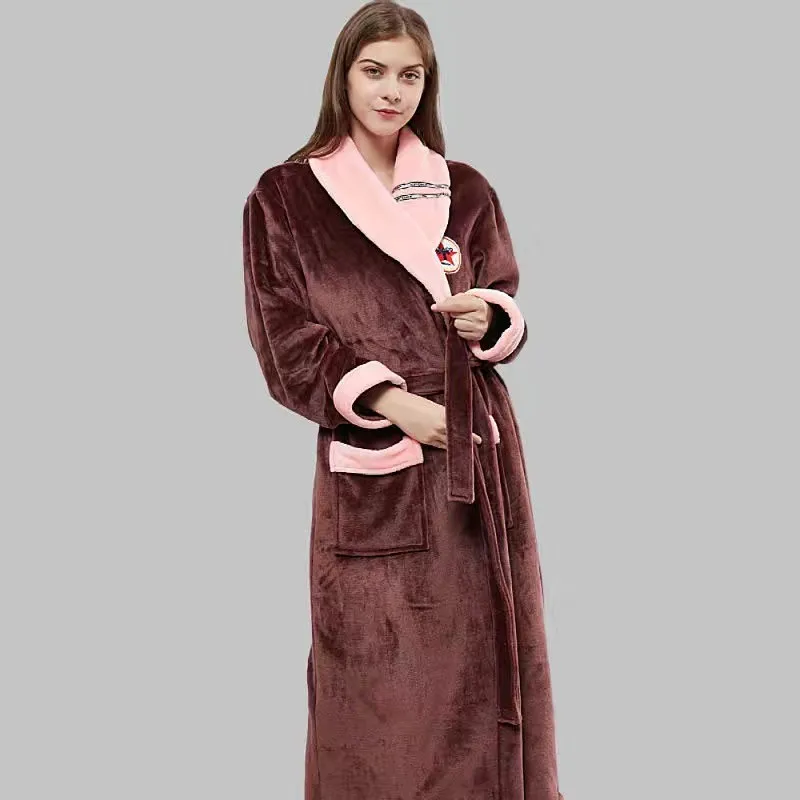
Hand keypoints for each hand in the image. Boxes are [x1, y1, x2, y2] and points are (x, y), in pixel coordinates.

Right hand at [359, 386, 481, 448]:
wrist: (398, 406)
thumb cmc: (416, 404)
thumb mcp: (433, 407)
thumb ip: (443, 415)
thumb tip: (453, 422)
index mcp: (443, 415)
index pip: (459, 427)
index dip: (469, 434)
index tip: (479, 439)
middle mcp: (439, 426)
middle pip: (456, 437)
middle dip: (466, 442)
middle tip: (478, 445)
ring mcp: (431, 435)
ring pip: (447, 444)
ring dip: (456, 446)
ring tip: (466, 449)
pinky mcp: (424, 440)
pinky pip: (438, 446)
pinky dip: (445, 447)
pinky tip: (450, 449)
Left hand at [430, 292, 493, 340]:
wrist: (490, 316)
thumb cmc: (474, 305)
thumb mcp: (467, 297)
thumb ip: (454, 299)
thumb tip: (439, 304)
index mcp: (478, 304)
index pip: (457, 305)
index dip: (444, 305)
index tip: (434, 307)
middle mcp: (481, 316)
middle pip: (455, 315)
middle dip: (454, 313)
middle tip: (461, 312)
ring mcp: (480, 328)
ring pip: (456, 325)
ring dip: (457, 322)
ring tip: (465, 319)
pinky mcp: (477, 337)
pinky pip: (460, 333)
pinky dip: (461, 329)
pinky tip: (467, 326)